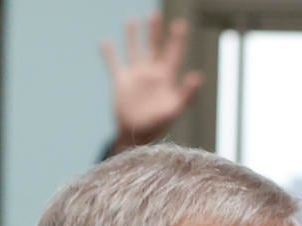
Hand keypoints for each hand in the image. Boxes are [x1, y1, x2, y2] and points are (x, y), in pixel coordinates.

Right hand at [102, 15, 202, 148]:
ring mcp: (135, 76)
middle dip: (155, 31)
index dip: (177, 39)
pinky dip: (108, 54)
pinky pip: (113, 65)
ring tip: (132, 20)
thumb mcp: (175, 109)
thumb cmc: (158, 125)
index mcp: (165, 77)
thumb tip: (197, 76)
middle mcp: (151, 73)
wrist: (137, 136)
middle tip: (155, 14)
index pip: (173, 53)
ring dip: (133, 36)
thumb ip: (187, 93)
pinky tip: (104, 42)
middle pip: (154, 47)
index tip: (180, 24)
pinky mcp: (121, 82)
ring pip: (134, 51)